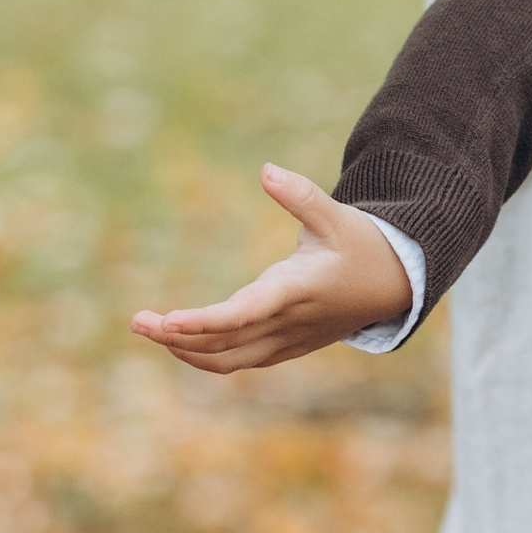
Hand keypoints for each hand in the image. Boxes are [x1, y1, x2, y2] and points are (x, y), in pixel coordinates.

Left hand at [130, 166, 415, 376]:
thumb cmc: (362, 245)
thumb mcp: (337, 215)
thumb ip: (300, 195)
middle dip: (176, 337)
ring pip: (228, 361)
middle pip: (223, 345)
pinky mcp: (286, 346)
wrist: (395, 285)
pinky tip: (181, 340)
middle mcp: (286, 323)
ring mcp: (286, 341)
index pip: (240, 316)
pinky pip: (239, 361)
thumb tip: (266, 171)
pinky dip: (207, 355)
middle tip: (136, 321)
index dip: (201, 322)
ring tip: (151, 330)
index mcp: (295, 292)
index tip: (165, 321)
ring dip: (186, 351)